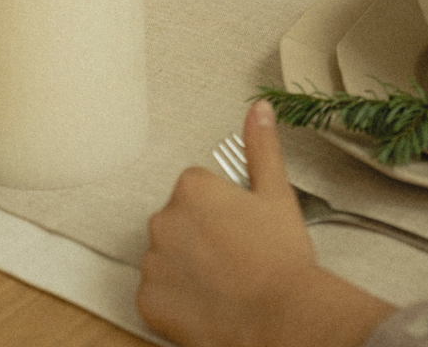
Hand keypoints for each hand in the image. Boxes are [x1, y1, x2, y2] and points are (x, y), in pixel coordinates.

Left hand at [137, 99, 394, 346]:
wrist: (280, 317)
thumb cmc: (280, 260)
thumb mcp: (276, 193)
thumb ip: (261, 146)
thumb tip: (258, 110)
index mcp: (193, 188)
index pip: (196, 188)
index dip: (221, 208)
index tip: (238, 225)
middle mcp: (164, 220)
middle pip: (178, 221)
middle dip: (200, 235)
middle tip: (235, 253)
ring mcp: (153, 262)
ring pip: (167, 257)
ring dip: (187, 266)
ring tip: (225, 280)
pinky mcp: (147, 301)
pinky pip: (157, 294)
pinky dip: (176, 299)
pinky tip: (208, 301)